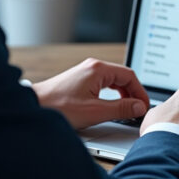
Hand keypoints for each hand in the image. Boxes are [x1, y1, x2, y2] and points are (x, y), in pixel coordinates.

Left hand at [32, 58, 149, 129]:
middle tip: (138, 109)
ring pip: (113, 80)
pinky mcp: (80, 80)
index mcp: (98, 69)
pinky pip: (104, 83)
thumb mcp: (95, 111)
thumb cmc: (59, 107)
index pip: (129, 76)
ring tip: (128, 109)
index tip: (144, 106)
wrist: (35, 106)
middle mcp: (92, 67)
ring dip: (123, 93)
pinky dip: (112, 93)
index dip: (140, 92)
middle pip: (122, 76)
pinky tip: (112, 105)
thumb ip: (120, 108)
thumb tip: (138, 106)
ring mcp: (86, 72)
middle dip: (133, 93)